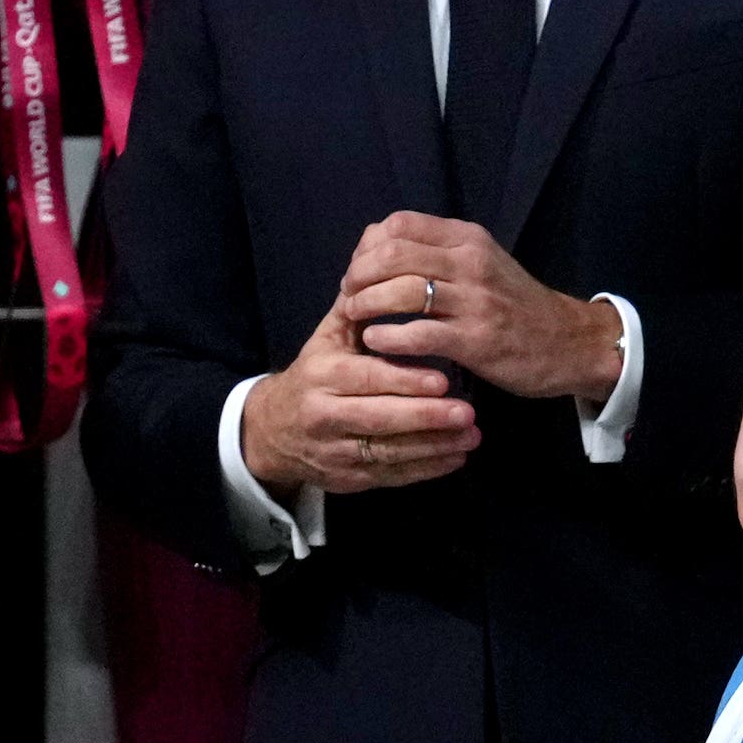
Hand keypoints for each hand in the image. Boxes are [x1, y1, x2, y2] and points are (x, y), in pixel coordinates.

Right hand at [240, 302, 481, 495]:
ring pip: (387, 454)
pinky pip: (389, 478)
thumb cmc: (313, 373)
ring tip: (473, 435)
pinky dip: (424, 471)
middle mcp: (324, 416)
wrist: (270, 430)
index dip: (404, 380)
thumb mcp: (327, 339)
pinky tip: (456, 458)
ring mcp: (334, 452)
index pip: (366, 378)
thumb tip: (382, 263)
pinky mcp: (346, 479)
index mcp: (322, 375)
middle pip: (378, 420)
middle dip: (425, 418)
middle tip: (468, 412)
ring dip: (433, 447)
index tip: (443, 378)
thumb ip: (357, 309)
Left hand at [337, 213, 625, 403]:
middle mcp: (473, 262)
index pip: (400, 224)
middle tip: (349, 297)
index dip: (367, 246)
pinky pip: (418, 333)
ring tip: (355, 319)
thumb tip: (377, 246)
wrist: (569, 342)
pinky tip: (376, 343)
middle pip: (392, 254)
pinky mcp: (477, 340)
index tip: (360, 271)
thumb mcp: (483, 263)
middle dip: (358, 277)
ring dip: (366, 306)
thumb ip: (438, 252)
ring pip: (401, 291)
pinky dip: (386, 338)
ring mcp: (476, 301)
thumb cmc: (515, 304)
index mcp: (470, 239)